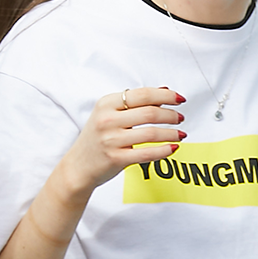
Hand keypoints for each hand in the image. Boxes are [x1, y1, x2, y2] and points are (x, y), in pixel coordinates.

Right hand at [55, 86, 184, 194]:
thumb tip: (164, 92)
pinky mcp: (115, 158)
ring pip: (151, 133)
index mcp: (106, 104)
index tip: (179, 99)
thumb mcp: (109, 114)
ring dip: (171, 133)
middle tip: (180, 118)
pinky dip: (164, 150)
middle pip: (150, 112)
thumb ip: (134, 103)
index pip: (143, 94)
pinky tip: (172, 148)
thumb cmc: (96, 139)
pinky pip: (147, 153)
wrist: (78, 166)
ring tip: (180, 134)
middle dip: (171, 115)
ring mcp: (110, 139)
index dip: (166, 96)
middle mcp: (107, 120)